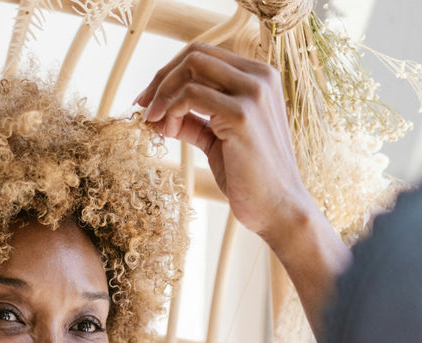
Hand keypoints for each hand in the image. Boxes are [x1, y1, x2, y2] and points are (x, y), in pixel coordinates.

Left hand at [134, 43, 315, 242]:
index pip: (205, 54)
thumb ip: (194, 119)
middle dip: (161, 79)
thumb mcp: (218, 139)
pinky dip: (171, 110)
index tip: (148, 99)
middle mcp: (261, 77)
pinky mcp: (242, 115)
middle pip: (196, 54)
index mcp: (260, 78)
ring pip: (192, 68)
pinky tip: (168, 132)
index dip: (170, 72)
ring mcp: (254, 93)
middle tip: (142, 106)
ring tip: (156, 124)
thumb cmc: (250, 178)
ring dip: (163, 94)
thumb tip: (157, 111)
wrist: (278, 209)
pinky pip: (191, 96)